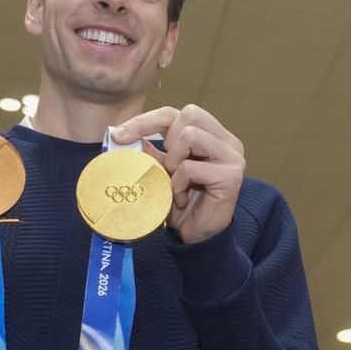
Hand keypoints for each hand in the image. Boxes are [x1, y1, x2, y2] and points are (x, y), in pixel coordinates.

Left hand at [111, 104, 244, 244]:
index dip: (147, 120)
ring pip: (191, 136)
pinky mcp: (231, 176)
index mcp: (213, 135)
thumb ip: (150, 152)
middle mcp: (228, 142)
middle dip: (168, 140)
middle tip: (168, 167)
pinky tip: (181, 199)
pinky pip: (191, 167)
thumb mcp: (161, 172)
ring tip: (175, 183)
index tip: (118, 135)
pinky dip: (178, 184)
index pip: (179, 113)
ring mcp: (232, 157)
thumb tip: (122, 134)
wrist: (197, 236)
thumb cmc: (182, 203)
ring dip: (174, 162)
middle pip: (190, 114)